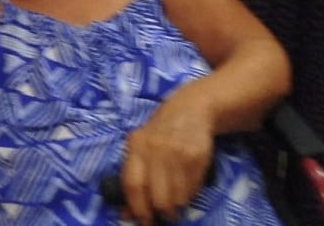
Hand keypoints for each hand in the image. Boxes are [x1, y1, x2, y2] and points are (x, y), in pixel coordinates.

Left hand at [121, 93, 213, 222]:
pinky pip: (192, 190)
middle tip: (162, 214)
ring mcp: (178, 153)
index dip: (137, 208)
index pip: (132, 184)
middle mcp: (156, 148)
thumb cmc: (160, 132)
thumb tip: (125, 215)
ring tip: (175, 198)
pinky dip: (189, 195)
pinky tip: (186, 184)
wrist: (192, 108)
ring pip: (177, 199)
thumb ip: (132, 178)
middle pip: (158, 197)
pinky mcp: (198, 157)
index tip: (143, 220)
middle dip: (161, 212)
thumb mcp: (142, 147)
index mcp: (137, 145)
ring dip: (176, 206)